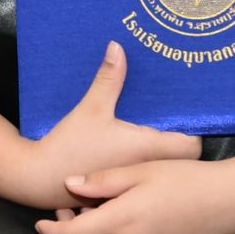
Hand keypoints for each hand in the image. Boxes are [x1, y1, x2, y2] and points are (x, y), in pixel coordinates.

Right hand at [19, 43, 200, 209]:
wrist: (41, 178)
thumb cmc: (70, 146)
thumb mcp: (91, 108)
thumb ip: (109, 79)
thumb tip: (118, 47)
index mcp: (148, 148)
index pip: (193, 146)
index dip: (193, 131)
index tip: (183, 115)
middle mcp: (148, 168)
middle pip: (182, 156)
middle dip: (179, 137)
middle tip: (169, 115)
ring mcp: (136, 180)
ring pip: (164, 165)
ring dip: (162, 150)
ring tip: (152, 126)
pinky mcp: (122, 186)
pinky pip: (146, 172)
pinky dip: (146, 161)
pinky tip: (131, 145)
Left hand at [35, 158, 234, 233]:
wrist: (228, 203)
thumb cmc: (183, 178)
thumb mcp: (139, 171)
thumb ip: (101, 181)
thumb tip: (68, 185)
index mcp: (120, 222)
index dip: (51, 231)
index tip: (39, 223)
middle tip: (68, 210)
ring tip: (93, 216)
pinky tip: (120, 227)